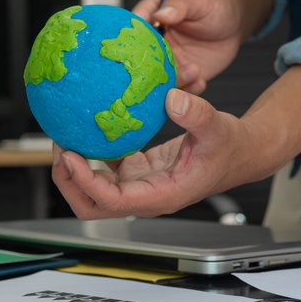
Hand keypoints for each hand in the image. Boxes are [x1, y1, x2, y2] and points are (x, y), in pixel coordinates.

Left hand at [52, 89, 246, 218]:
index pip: (113, 201)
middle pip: (93, 204)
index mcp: (162, 195)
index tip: (70, 157)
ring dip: (75, 167)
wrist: (240, 153)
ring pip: (95, 188)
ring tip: (63, 136)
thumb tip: (170, 97)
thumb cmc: (231, 148)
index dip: (86, 182)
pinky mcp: (138, 171)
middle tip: (60, 147)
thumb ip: (196, 114)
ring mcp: (139, 184)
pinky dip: (91, 153)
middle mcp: (145, 195)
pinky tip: (85, 129)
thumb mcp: (218, 127)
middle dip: (70, 181)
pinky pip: (106, 167)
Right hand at [131, 0, 242, 94]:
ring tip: (193, 71)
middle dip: (151, 70)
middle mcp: (154, 45)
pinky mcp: (180, 77)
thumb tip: (161, 14)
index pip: (133, 31)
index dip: (132, 42)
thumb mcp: (197, 1)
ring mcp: (166, 63)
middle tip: (166, 71)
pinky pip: (179, 88)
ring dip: (173, 81)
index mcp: (150, 20)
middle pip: (142, 61)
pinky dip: (187, 90)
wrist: (232, 27)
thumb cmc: (213, 7)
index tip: (139, 50)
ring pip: (159, 79)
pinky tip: (200, 82)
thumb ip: (179, 5)